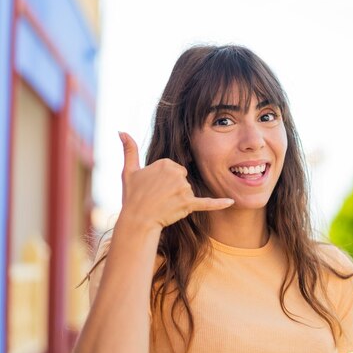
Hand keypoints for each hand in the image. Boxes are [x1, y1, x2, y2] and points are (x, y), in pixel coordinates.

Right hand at [117, 132, 233, 229]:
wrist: (136, 221)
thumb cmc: (132, 197)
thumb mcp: (128, 171)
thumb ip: (128, 149)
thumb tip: (121, 131)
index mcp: (166, 163)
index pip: (174, 170)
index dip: (165, 181)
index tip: (154, 188)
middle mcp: (176, 173)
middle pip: (183, 180)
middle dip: (173, 190)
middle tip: (158, 198)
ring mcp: (183, 189)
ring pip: (188, 192)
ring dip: (179, 200)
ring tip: (163, 206)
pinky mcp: (189, 204)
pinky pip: (207, 203)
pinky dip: (219, 203)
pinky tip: (231, 202)